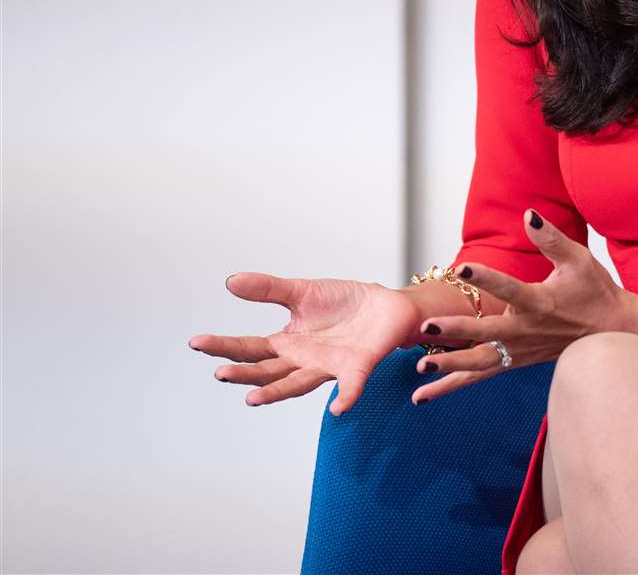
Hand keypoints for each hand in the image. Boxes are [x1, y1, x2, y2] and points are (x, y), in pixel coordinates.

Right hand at [189, 274, 421, 415]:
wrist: (389, 305)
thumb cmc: (345, 303)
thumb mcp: (303, 292)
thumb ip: (269, 290)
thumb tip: (230, 281)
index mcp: (288, 343)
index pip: (249, 349)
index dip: (224, 347)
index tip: (196, 342)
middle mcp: (304, 360)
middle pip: (267, 371)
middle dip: (244, 374)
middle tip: (220, 373)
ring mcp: (330, 366)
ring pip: (298, 383)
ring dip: (277, 392)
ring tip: (252, 398)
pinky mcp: (359, 366)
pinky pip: (351, 386)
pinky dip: (345, 397)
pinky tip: (338, 408)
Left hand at [411, 209, 629, 404]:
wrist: (613, 331)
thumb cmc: (596, 291)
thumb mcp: (578, 259)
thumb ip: (550, 238)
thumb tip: (528, 214)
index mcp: (541, 302)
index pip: (509, 288)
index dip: (486, 277)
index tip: (461, 268)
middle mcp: (528, 330)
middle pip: (487, 334)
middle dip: (456, 331)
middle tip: (427, 327)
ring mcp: (521, 350)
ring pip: (481, 363)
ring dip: (450, 366)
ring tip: (421, 367)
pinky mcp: (517, 361)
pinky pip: (482, 376)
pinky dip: (452, 385)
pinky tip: (423, 394)